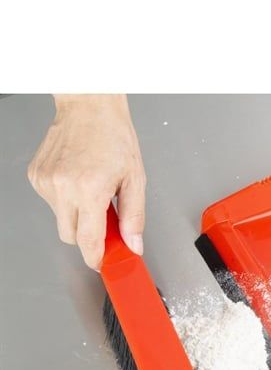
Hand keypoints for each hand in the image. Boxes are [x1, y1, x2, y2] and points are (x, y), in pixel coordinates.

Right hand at [28, 94, 146, 269]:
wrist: (89, 107)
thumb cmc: (114, 136)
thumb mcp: (135, 179)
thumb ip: (134, 217)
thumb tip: (133, 244)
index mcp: (89, 188)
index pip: (87, 240)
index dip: (95, 257)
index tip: (101, 263)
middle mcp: (63, 186)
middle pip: (70, 236)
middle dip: (88, 236)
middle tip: (105, 220)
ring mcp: (46, 181)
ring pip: (60, 219)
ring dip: (77, 214)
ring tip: (92, 189)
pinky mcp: (36, 176)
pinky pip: (52, 203)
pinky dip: (66, 199)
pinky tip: (78, 180)